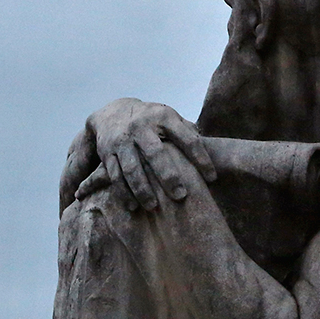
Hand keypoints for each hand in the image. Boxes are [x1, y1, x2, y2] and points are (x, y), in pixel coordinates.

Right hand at [75, 98, 215, 210]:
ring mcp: (122, 140)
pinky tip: (133, 206)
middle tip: (181, 196)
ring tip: (153, 206)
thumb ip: (187, 131)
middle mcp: (141, 127)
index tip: (212, 178)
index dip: (201, 159)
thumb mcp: (169, 117)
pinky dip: (123, 192)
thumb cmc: (150, 120)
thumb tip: (211, 147)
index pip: (187, 139)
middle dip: (168, 176)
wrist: (112, 112)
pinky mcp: (107, 152)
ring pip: (132, 168)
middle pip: (155, 154)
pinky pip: (115, 175)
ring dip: (142, 189)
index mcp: (163, 117)